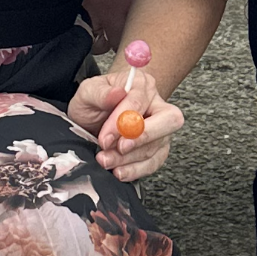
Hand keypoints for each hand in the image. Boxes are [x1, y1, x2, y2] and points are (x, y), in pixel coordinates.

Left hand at [68, 69, 182, 181]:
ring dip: (130, 158)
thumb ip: (100, 93)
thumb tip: (117, 93)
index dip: (123, 121)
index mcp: (141, 84)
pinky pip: (155, 162)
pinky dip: (136, 170)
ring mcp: (161, 128)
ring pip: (157, 145)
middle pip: (169, 120)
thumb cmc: (94, 101)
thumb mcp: (88, 92)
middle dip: (143, 137)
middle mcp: (157, 104)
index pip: (139, 101)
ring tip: (106, 160)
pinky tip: (119, 171)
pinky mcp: (158, 148)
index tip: (105, 137)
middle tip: (120, 148)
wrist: (93, 117)